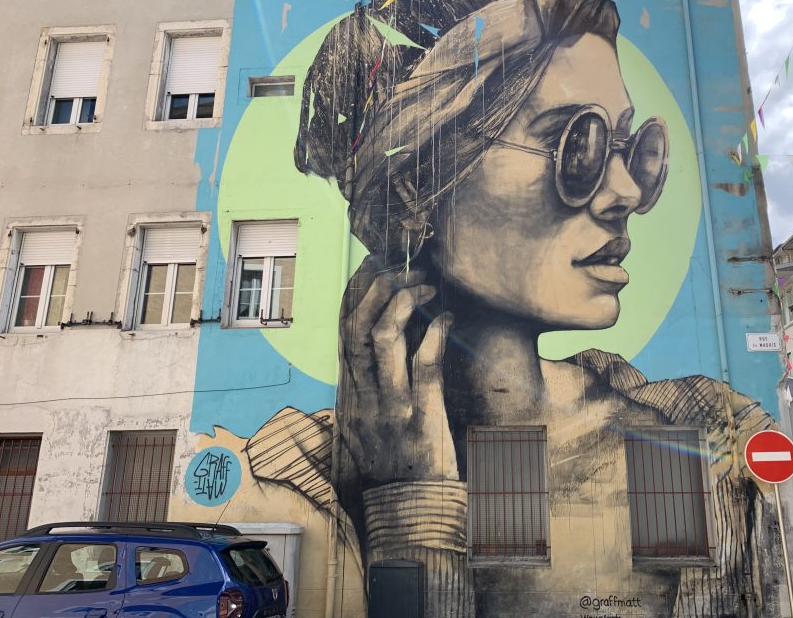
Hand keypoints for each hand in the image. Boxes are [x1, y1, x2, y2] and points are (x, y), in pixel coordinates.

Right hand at [337, 259, 456, 486]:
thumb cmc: (389, 483)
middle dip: (377, 288)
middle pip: (359, 329)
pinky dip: (437, 334)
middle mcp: (364, 399)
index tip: (369, 268)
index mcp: (349, 401)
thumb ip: (355, 411)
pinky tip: (448, 318)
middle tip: (402, 268)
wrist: (408, 522)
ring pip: (384, 339)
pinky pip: (426, 365)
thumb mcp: (357, 446)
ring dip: (405, 303)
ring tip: (426, 286)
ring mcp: (391, 407)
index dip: (355, 296)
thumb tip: (355, 382)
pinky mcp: (421, 417)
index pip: (344, 336)